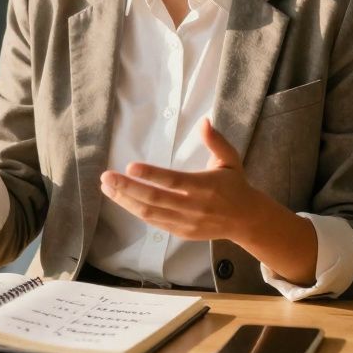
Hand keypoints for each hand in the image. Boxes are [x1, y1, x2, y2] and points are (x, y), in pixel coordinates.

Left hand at [100, 118, 264, 243]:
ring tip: (107, 187)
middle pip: (155, 199)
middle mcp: (193, 206)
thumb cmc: (235, 185)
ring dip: (125, 201)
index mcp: (204, 186)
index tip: (130, 167)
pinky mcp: (181, 232)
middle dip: (128, 188)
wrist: (246, 220)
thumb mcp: (230, 159)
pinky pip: (154, 222)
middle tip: (106, 177)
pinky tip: (121, 199)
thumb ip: (216, 141)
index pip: (173, 181)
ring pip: (150, 213)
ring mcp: (186, 222)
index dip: (151, 175)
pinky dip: (136, 211)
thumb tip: (204, 121)